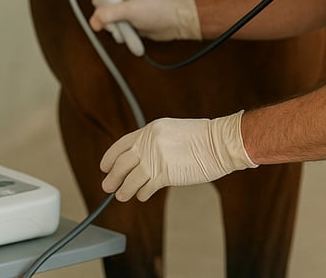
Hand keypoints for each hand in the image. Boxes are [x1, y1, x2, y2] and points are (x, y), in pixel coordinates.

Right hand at [89, 0, 200, 40]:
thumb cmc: (157, 11)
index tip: (105, 17)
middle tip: (117, 26)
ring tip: (127, 32)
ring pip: (112, 24)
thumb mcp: (129, 10)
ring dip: (117, 31)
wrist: (175, 23)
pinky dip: (124, 35)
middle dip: (109, 22)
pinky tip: (131, 36)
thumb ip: (109, 13)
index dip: (100, 8)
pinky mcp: (134, 24)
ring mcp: (129, 13)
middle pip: (104, 12)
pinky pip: (122, 31)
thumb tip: (93, 20)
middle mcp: (124, 1)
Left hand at [100, 112, 256, 201]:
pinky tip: (142, 195)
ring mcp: (156, 158)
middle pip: (121, 163)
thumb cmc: (204, 138)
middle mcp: (150, 142)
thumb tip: (143, 159)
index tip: (104, 166)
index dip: (110, 157)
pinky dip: (142, 193)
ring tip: (121, 195)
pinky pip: (146, 187)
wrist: (220, 143)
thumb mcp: (172, 131)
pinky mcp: (165, 174)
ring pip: (130, 178)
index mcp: (151, 129)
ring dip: (124, 189)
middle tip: (107, 185)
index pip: (122, 144)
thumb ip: (156, 143)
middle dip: (112, 176)